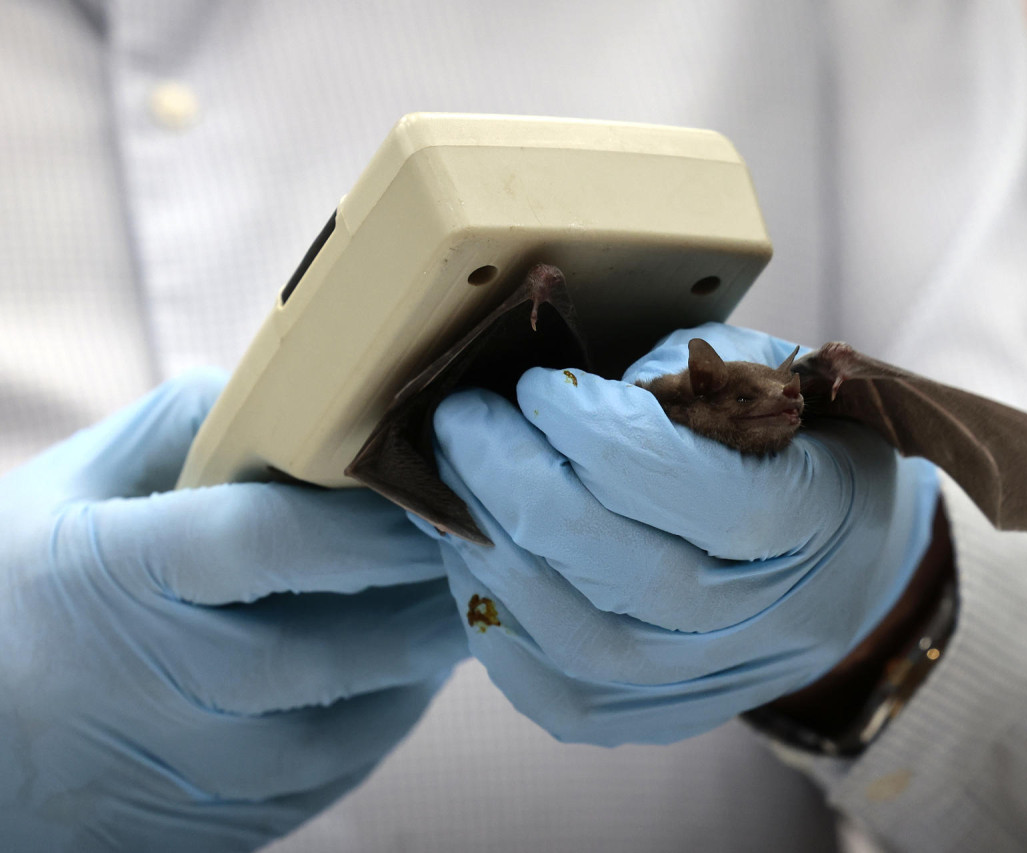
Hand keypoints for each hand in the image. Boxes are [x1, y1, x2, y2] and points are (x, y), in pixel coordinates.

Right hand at [0, 371, 467, 851]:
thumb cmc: (20, 593)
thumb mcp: (70, 487)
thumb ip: (185, 428)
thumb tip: (306, 403)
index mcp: (112, 575)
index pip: (269, 543)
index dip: (368, 520)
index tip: (432, 489)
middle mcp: (151, 683)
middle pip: (330, 647)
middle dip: (424, 595)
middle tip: (482, 546)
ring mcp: (186, 769)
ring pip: (349, 724)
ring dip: (424, 662)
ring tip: (462, 599)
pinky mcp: (217, 825)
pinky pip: (335, 776)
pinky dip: (387, 720)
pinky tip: (407, 671)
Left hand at [423, 324, 937, 745]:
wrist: (848, 557)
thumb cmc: (799, 443)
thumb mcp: (776, 380)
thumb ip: (691, 378)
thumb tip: (567, 397)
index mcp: (823, 514)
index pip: (706, 494)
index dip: (604, 439)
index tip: (536, 387)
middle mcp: (779, 616)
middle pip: (632, 575)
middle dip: (521, 487)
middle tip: (461, 422)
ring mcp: (725, 679)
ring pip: (588, 646)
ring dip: (496, 557)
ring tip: (450, 487)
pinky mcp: (672, 714)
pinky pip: (568, 699)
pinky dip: (500, 633)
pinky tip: (472, 561)